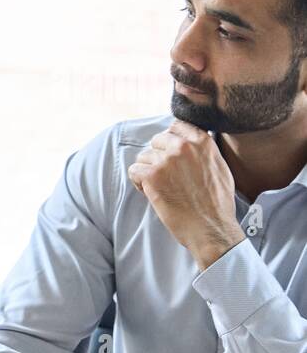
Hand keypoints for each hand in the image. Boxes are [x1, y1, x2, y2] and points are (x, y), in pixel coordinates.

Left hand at [126, 120, 245, 268]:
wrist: (211, 226)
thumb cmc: (217, 202)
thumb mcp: (219, 166)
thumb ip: (203, 150)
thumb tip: (190, 141)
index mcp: (202, 141)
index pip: (176, 126)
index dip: (170, 140)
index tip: (170, 153)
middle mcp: (183, 146)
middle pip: (157, 140)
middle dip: (158, 156)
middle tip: (166, 175)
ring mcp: (166, 160)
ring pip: (144, 156)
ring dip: (148, 171)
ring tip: (161, 186)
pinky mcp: (152, 175)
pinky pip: (134, 170)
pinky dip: (139, 182)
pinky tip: (151, 192)